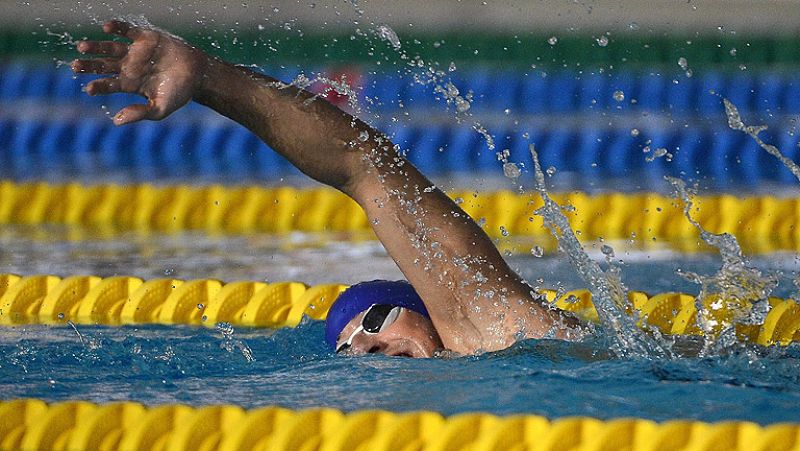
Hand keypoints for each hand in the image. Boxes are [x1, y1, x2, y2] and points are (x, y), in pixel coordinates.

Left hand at [72, 20, 206, 125]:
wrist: (198, 74)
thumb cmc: (180, 93)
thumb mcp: (160, 108)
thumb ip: (139, 114)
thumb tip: (116, 122)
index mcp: (130, 84)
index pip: (108, 84)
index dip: (98, 86)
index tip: (88, 89)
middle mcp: (129, 67)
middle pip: (103, 65)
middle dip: (89, 65)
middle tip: (75, 65)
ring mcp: (136, 52)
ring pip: (110, 48)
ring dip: (96, 47)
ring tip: (82, 47)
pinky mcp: (145, 37)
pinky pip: (126, 31)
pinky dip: (117, 28)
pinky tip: (106, 28)